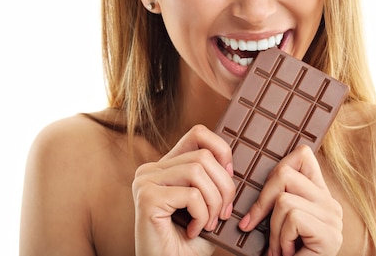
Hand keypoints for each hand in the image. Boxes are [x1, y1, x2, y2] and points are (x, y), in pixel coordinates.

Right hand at [132, 125, 235, 255]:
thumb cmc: (189, 242)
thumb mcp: (207, 204)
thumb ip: (213, 179)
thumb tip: (230, 163)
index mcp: (164, 166)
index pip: (198, 133)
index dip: (221, 150)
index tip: (229, 177)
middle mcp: (150, 169)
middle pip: (203, 156)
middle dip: (224, 187)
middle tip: (223, 214)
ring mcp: (145, 182)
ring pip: (198, 172)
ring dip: (214, 203)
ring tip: (209, 223)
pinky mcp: (147, 198)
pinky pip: (191, 195)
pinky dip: (202, 215)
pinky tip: (194, 230)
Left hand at [238, 145, 342, 255]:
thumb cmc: (281, 255)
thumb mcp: (275, 221)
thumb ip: (275, 196)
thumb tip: (246, 171)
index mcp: (319, 194)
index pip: (303, 155)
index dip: (279, 165)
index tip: (265, 193)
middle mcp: (330, 202)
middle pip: (285, 173)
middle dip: (264, 202)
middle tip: (262, 228)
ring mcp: (333, 217)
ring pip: (284, 199)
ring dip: (273, 229)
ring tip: (279, 247)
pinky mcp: (329, 233)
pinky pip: (292, 218)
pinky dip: (281, 239)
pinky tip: (287, 253)